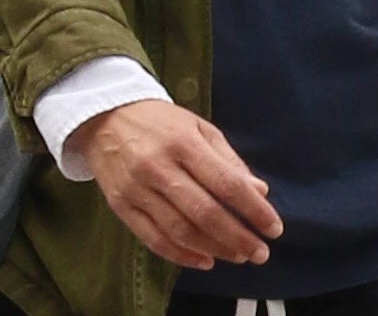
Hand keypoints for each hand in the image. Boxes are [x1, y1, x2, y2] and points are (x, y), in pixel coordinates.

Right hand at [69, 101, 283, 270]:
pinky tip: (204, 260)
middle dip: (238, 237)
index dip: (254, 210)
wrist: (104, 118)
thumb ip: (229, 160)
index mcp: (184, 143)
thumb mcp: (199, 128)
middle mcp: (159, 167)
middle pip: (205, 212)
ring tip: (237, 256)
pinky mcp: (121, 207)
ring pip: (180, 230)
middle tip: (260, 252)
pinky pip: (154, 238)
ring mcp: (137, 190)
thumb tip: (259, 191)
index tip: (273, 228)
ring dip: (214, 249)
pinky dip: (181, 255)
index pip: (227, 183)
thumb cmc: (160, 122)